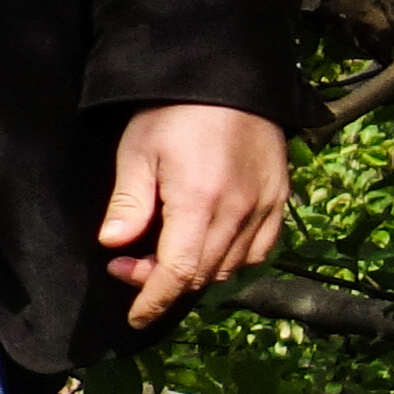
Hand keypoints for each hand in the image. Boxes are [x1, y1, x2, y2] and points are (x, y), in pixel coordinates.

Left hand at [97, 102, 290, 328]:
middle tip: (128, 265)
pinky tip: (207, 247)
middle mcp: (240, 211)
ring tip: (163, 253)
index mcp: (200, 202)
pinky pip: (260, 249)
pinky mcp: (281, 198)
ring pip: (232, 267)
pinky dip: (233, 261)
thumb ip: (128, 203)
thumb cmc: (174, 111)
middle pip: (204, 275)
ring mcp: (266, 206)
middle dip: (163, 284)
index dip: (154, 300)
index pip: (179, 273)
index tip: (135, 315)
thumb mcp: (137, 152)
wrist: (228, 77)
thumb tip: (113, 245)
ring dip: (196, 273)